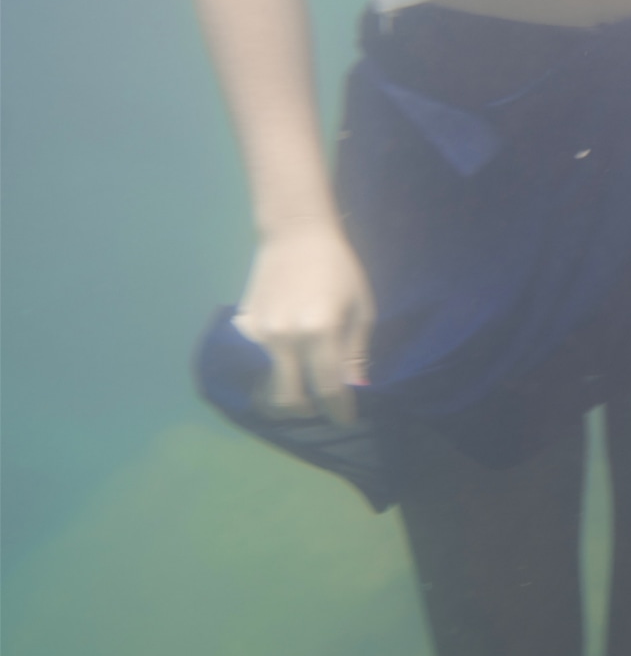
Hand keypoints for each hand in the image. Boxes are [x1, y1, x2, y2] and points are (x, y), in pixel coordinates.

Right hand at [235, 223, 374, 425]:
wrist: (295, 234)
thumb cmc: (338, 268)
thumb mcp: (360, 308)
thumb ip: (355, 352)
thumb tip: (353, 389)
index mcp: (320, 331)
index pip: (329, 389)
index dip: (339, 411)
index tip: (346, 420)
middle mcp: (285, 337)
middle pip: (289, 399)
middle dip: (307, 412)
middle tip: (320, 409)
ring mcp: (260, 333)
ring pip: (266, 386)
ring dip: (284, 397)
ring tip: (301, 392)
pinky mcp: (245, 327)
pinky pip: (255, 364)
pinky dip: (269, 373)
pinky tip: (283, 365)